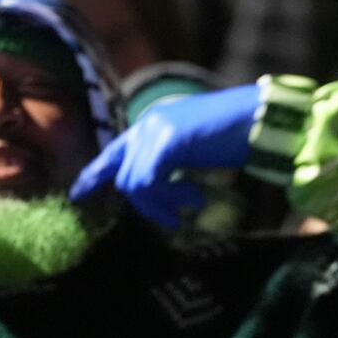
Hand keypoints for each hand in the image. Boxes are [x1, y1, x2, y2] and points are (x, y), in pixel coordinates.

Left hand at [69, 84, 261, 226]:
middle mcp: (147, 125)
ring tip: (191, 204)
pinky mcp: (168, 140)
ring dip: (162, 204)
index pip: (112, 154)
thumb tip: (148, 193)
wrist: (261, 119)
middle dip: (148, 205)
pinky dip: (170, 197)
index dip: (93, 176)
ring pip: (135, 184)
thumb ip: (165, 166)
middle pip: (124, 178)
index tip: (77, 196)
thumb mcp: (189, 153)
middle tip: (175, 218)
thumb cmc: (233, 137)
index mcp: (149, 126)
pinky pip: (150, 182)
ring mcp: (156, 130)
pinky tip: (195, 197)